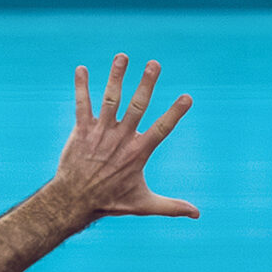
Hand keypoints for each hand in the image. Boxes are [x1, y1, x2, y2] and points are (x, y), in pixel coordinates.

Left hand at [50, 54, 197, 219]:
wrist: (75, 201)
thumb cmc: (111, 202)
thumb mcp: (144, 205)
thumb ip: (171, 206)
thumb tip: (197, 215)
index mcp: (138, 152)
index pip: (162, 129)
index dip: (175, 113)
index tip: (187, 97)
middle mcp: (121, 138)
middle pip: (137, 106)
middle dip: (146, 84)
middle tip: (154, 64)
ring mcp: (101, 132)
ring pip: (110, 99)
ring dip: (116, 76)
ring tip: (122, 57)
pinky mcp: (81, 130)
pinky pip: (82, 105)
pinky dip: (81, 87)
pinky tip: (81, 69)